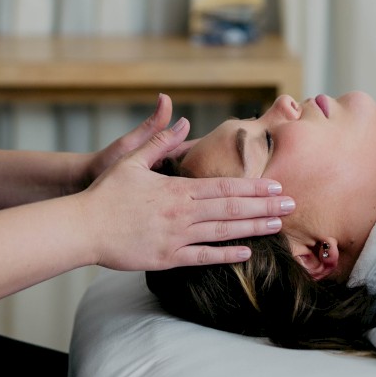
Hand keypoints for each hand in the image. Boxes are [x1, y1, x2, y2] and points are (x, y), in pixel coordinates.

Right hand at [78, 111, 294, 270]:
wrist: (83, 226)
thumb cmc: (105, 193)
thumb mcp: (131, 160)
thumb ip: (159, 141)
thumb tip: (181, 119)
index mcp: (177, 188)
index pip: (224, 185)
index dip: (253, 186)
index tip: (276, 186)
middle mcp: (182, 212)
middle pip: (232, 207)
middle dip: (264, 206)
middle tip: (292, 205)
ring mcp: (176, 236)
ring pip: (224, 231)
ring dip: (253, 227)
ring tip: (278, 225)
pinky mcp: (167, 257)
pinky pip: (203, 257)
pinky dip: (227, 255)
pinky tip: (247, 252)